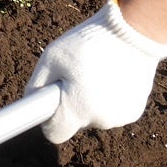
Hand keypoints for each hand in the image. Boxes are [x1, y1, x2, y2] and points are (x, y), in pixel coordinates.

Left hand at [24, 1, 166, 141]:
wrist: (133, 33)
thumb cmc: (88, 43)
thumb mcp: (52, 57)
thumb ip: (37, 84)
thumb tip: (32, 102)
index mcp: (76, 111)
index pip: (55, 133)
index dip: (50, 118)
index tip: (51, 101)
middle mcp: (99, 121)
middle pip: (76, 121)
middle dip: (73, 103)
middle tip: (78, 74)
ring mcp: (119, 118)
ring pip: (95, 115)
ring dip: (92, 99)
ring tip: (99, 70)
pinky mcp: (134, 111)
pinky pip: (113, 109)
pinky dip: (111, 96)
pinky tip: (115, 74)